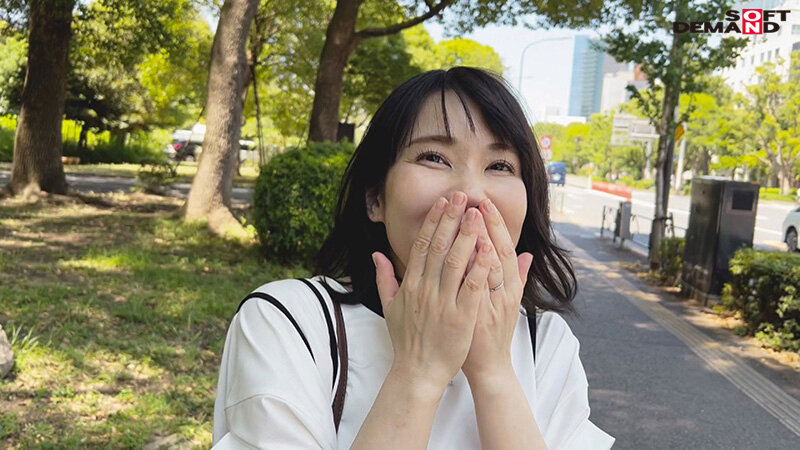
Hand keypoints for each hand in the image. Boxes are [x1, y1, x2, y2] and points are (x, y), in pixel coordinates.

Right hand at [373, 192, 496, 391]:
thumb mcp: (389, 307)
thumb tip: (376, 254)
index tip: (443, 202)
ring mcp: (443, 303)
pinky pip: (472, 287)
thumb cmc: (407, 340)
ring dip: (467, 235)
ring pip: (456, 261)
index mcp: (410, 285)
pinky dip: (480, 266)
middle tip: (462, 196)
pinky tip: (489, 249)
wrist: (418, 372)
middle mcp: (425, 290)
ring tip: (476, 214)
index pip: (423, 245)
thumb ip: (384, 278)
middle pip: (439, 246)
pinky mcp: (461, 317)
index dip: (433, 221)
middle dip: (451, 219)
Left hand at [461, 198, 532, 381]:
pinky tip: (463, 253)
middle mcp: (503, 292)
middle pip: (499, 252)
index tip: (486, 203)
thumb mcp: (511, 303)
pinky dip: (471, 271)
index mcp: (509, 287)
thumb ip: (518, 277)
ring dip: (480, 241)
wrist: (488, 367)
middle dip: (489, 226)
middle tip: (478, 201)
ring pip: (488, 268)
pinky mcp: (476, 316)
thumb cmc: (494, 333)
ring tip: (471, 217)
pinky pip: (473, 289)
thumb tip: (527, 254)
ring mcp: (490, 304)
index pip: (504, 248)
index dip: (496, 226)